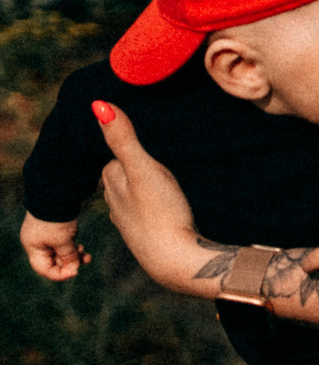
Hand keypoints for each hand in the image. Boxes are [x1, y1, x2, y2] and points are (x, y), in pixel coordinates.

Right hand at [19, 213, 86, 281]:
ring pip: (59, 254)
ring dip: (73, 256)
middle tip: (84, 260)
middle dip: (69, 264)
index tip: (76, 272)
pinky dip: (72, 248)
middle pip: (52, 262)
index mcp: (33, 248)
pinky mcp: (54, 230)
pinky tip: (81, 248)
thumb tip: (74, 270)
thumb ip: (68, 258)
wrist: (57, 195)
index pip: (44, 269)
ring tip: (86, 255)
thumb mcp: (63, 242)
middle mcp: (37, 243)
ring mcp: (45, 236)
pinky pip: (62, 245)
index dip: (60, 274)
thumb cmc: (57, 221)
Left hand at [93, 102, 208, 289]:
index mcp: (112, 181)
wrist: (175, 260)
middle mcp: (115, 201)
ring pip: (132, 195)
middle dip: (134, 166)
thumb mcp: (145, 170)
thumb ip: (124, 139)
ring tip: (162, 184)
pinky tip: (166, 210)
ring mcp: (129, 220)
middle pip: (121, 174)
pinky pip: (144, 213)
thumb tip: (98, 104)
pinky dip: (152, 208)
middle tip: (155, 160)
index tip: (145, 140)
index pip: (115, 155)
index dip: (128, 146)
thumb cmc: (162, 213)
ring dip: (143, 188)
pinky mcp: (145, 235)